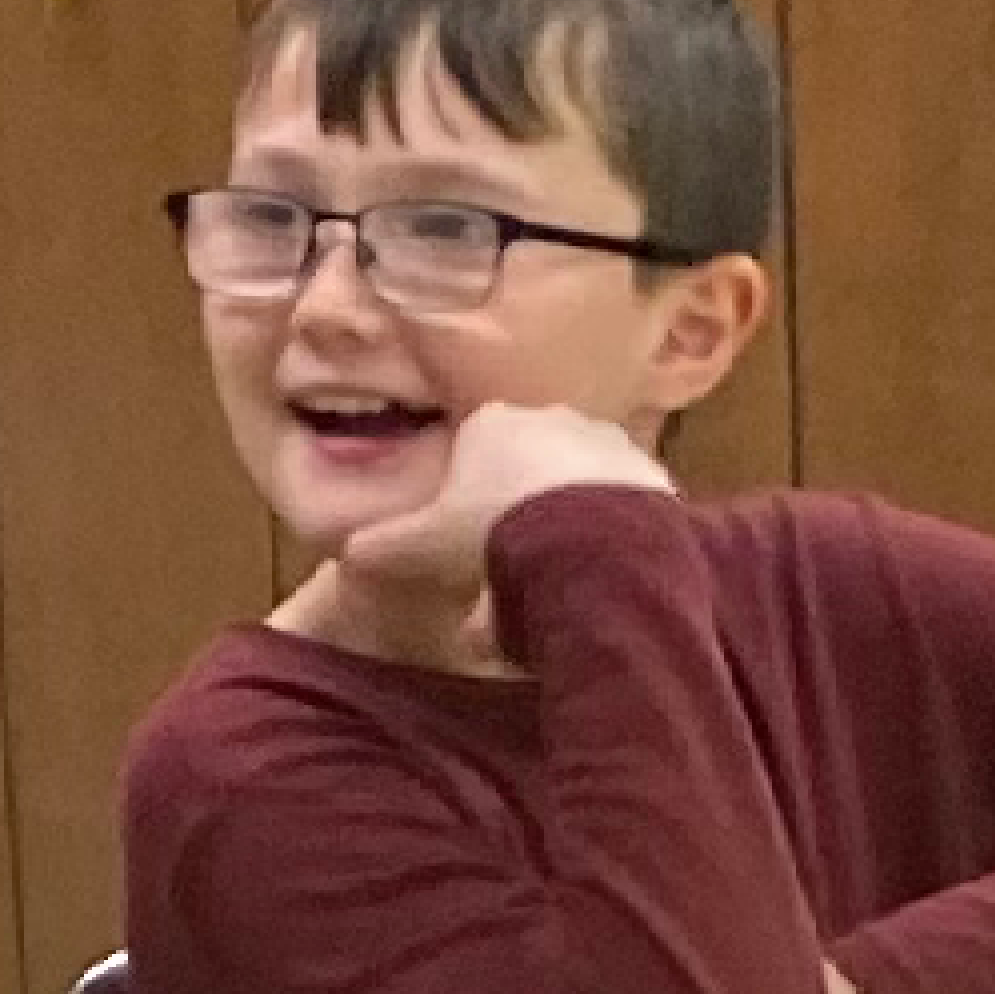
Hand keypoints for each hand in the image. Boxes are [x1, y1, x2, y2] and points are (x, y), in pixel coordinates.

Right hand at [339, 402, 677, 614]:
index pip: (472, 446)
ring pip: (575, 480)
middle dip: (517, 504)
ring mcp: (605, 440)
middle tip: (509, 561)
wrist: (591, 538)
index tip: (464, 536)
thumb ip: (386, 545)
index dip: (464, 493)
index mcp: (492, 423)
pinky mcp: (649, 471)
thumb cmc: (495, 529)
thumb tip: (345, 554)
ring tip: (555, 576)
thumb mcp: (427, 544)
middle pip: (526, 462)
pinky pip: (620, 502)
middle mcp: (550, 417)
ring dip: (564, 518)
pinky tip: (596, 570)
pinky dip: (606, 530)